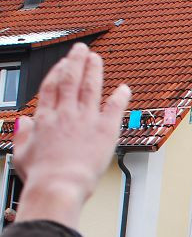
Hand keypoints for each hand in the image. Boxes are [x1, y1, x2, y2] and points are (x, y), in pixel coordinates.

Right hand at [14, 42, 130, 229]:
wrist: (60, 186)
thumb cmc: (42, 176)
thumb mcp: (21, 153)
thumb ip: (22, 135)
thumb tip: (22, 122)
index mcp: (45, 118)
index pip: (51, 87)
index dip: (57, 71)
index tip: (62, 64)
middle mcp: (65, 114)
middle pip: (70, 79)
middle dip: (76, 62)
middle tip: (81, 50)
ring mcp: (86, 120)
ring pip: (90, 87)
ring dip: (94, 70)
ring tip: (96, 58)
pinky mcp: (105, 130)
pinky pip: (115, 108)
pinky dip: (120, 96)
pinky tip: (124, 88)